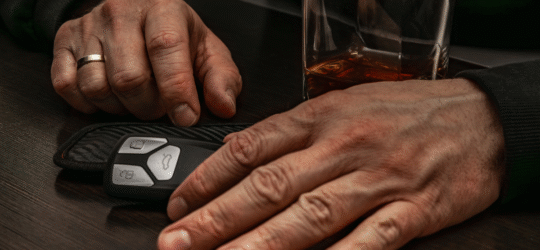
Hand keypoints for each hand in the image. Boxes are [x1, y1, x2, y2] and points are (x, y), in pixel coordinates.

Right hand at [51, 0, 241, 125]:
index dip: (176, 90)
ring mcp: (89, 26)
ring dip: (120, 108)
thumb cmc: (173, 32)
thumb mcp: (206, 49)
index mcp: (163, 9)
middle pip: (130, 78)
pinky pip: (66, 85)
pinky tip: (109, 96)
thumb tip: (223, 106)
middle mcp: (121, 13)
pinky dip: (87, 103)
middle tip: (161, 107)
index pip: (165, 48)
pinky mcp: (64, 40)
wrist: (136, 8)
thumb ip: (221, 77)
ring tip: (136, 99)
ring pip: (97, 86)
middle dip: (150, 106)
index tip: (186, 117)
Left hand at [157, 78, 504, 248]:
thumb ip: (295, 131)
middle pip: (269, 185)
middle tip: (177, 240)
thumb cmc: (404, 111)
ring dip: (259, 243)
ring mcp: (378, 180)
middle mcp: (343, 147)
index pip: (252, 147)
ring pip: (309, 215)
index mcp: (322, 118)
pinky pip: (371, 241)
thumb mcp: (344, 104)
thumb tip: (243, 155)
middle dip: (216, 217)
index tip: (180, 202)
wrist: (478, 118)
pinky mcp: (413, 210)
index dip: (209, 177)